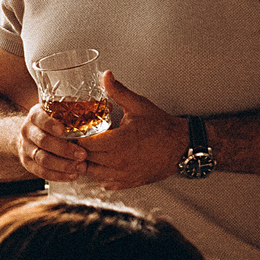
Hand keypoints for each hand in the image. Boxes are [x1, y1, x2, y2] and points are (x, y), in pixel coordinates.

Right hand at [16, 101, 91, 181]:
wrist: (32, 134)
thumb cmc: (53, 122)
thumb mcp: (61, 112)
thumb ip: (81, 111)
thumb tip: (107, 106)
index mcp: (35, 115)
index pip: (40, 118)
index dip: (51, 124)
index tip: (63, 130)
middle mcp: (27, 131)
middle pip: (43, 141)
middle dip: (64, 150)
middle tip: (83, 155)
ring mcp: (25, 148)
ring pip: (43, 159)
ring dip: (63, 165)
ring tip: (81, 167)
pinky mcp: (27, 163)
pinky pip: (41, 172)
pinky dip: (58, 175)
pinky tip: (72, 175)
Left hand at [64, 74, 184, 191]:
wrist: (181, 147)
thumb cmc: (161, 127)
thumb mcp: (138, 105)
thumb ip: (118, 91)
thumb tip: (106, 76)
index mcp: (118, 142)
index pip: (84, 145)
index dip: (78, 138)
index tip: (78, 131)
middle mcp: (118, 161)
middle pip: (85, 159)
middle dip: (80, 150)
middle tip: (81, 140)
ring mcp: (123, 175)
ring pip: (92, 174)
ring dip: (89, 163)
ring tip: (92, 151)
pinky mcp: (128, 183)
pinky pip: (105, 183)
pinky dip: (101, 174)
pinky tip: (105, 163)